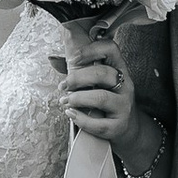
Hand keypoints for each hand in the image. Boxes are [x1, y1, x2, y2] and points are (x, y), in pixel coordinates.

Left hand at [53, 25, 136, 140]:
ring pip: (100, 97)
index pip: (110, 49)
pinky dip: (81, 119)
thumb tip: (51, 59)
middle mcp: (126, 86)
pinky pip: (99, 123)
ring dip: (77, 98)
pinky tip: (71, 114)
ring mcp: (124, 106)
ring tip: (65, 101)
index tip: (72, 60)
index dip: (90, 50)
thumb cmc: (104, 101)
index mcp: (119, 69)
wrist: (125, 128)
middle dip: (77, 78)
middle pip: (102, 73)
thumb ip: (81, 70)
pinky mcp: (119, 126)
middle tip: (63, 86)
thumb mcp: (99, 82)